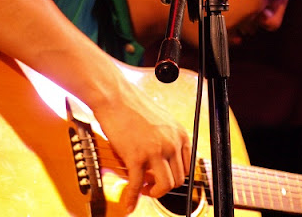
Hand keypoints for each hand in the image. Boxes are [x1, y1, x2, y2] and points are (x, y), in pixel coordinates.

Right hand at [92, 83, 190, 213]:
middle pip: (178, 179)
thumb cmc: (133, 105)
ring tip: (143, 189)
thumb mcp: (161, 121)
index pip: (187, 166)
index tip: (166, 179)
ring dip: (154, 192)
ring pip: (164, 186)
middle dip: (164, 186)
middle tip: (151, 184)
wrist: (115, 96)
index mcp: (179, 134)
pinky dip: (132, 198)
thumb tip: (165, 159)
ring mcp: (155, 151)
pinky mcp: (136, 157)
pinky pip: (137, 185)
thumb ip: (167, 139)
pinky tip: (128, 203)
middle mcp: (171, 143)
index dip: (175, 176)